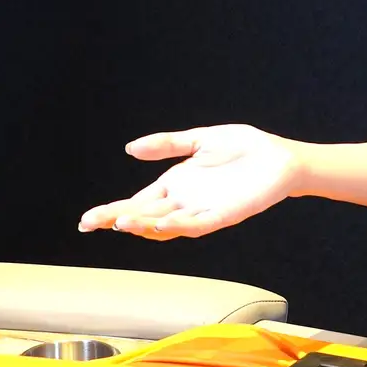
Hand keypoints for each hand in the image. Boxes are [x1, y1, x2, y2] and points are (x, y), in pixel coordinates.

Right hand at [77, 125, 301, 239]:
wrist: (279, 157)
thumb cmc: (243, 148)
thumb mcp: (199, 140)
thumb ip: (167, 144)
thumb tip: (130, 149)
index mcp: (175, 184)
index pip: (137, 202)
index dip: (112, 211)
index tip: (87, 219)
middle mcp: (184, 201)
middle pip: (144, 216)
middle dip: (117, 219)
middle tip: (91, 223)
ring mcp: (202, 210)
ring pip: (165, 225)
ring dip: (143, 225)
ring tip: (120, 222)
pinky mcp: (223, 215)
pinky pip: (197, 225)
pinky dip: (178, 226)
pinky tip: (160, 224)